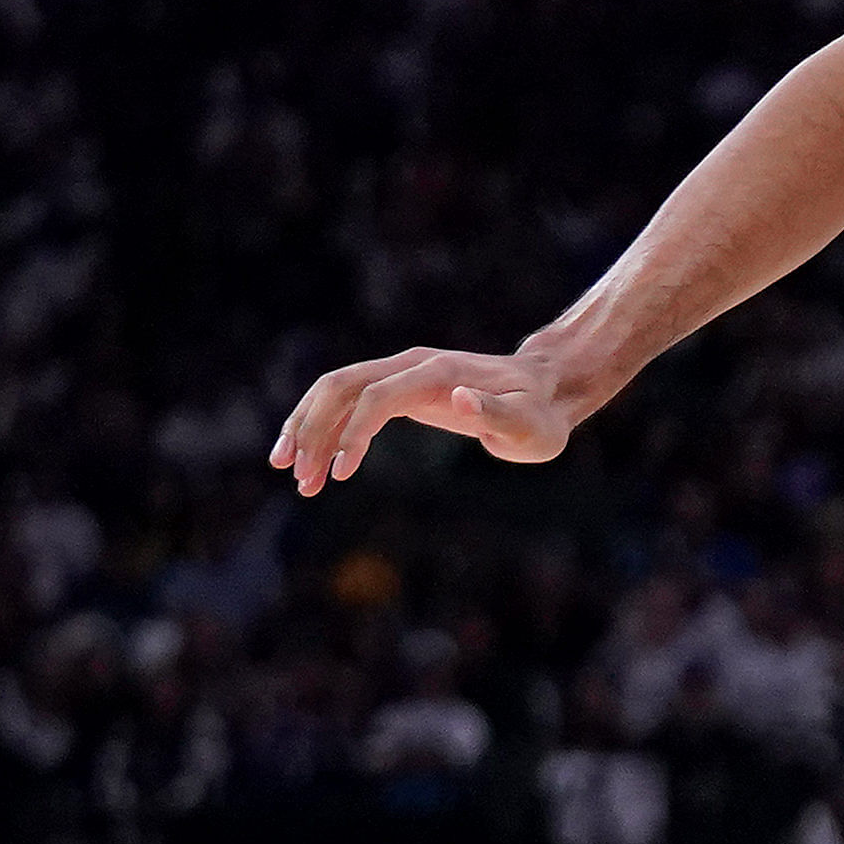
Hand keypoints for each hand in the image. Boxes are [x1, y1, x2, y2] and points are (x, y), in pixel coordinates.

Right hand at [272, 341, 586, 492]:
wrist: (547, 390)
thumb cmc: (541, 415)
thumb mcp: (531, 426)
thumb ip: (497, 414)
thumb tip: (459, 401)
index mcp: (437, 373)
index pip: (377, 394)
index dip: (353, 430)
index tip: (340, 473)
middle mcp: (412, 365)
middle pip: (341, 386)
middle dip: (312, 429)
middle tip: (298, 477)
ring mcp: (403, 374)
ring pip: (336, 392)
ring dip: (308, 429)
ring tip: (296, 477)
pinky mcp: (401, 389)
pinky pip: (350, 403)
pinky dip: (327, 430)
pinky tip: (318, 463)